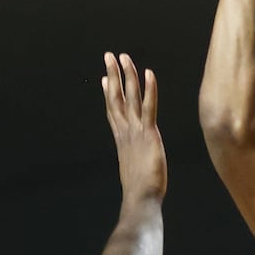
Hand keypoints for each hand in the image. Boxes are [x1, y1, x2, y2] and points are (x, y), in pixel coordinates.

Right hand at [101, 52, 165, 200]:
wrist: (140, 198)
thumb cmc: (139, 191)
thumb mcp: (133, 170)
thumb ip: (132, 162)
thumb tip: (132, 164)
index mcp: (121, 138)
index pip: (113, 110)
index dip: (109, 93)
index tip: (105, 78)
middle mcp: (125, 131)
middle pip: (116, 97)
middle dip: (113, 75)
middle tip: (109, 56)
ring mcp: (136, 131)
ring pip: (130, 97)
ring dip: (127, 75)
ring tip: (124, 56)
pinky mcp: (149, 133)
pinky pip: (149, 107)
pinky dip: (149, 89)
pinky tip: (149, 74)